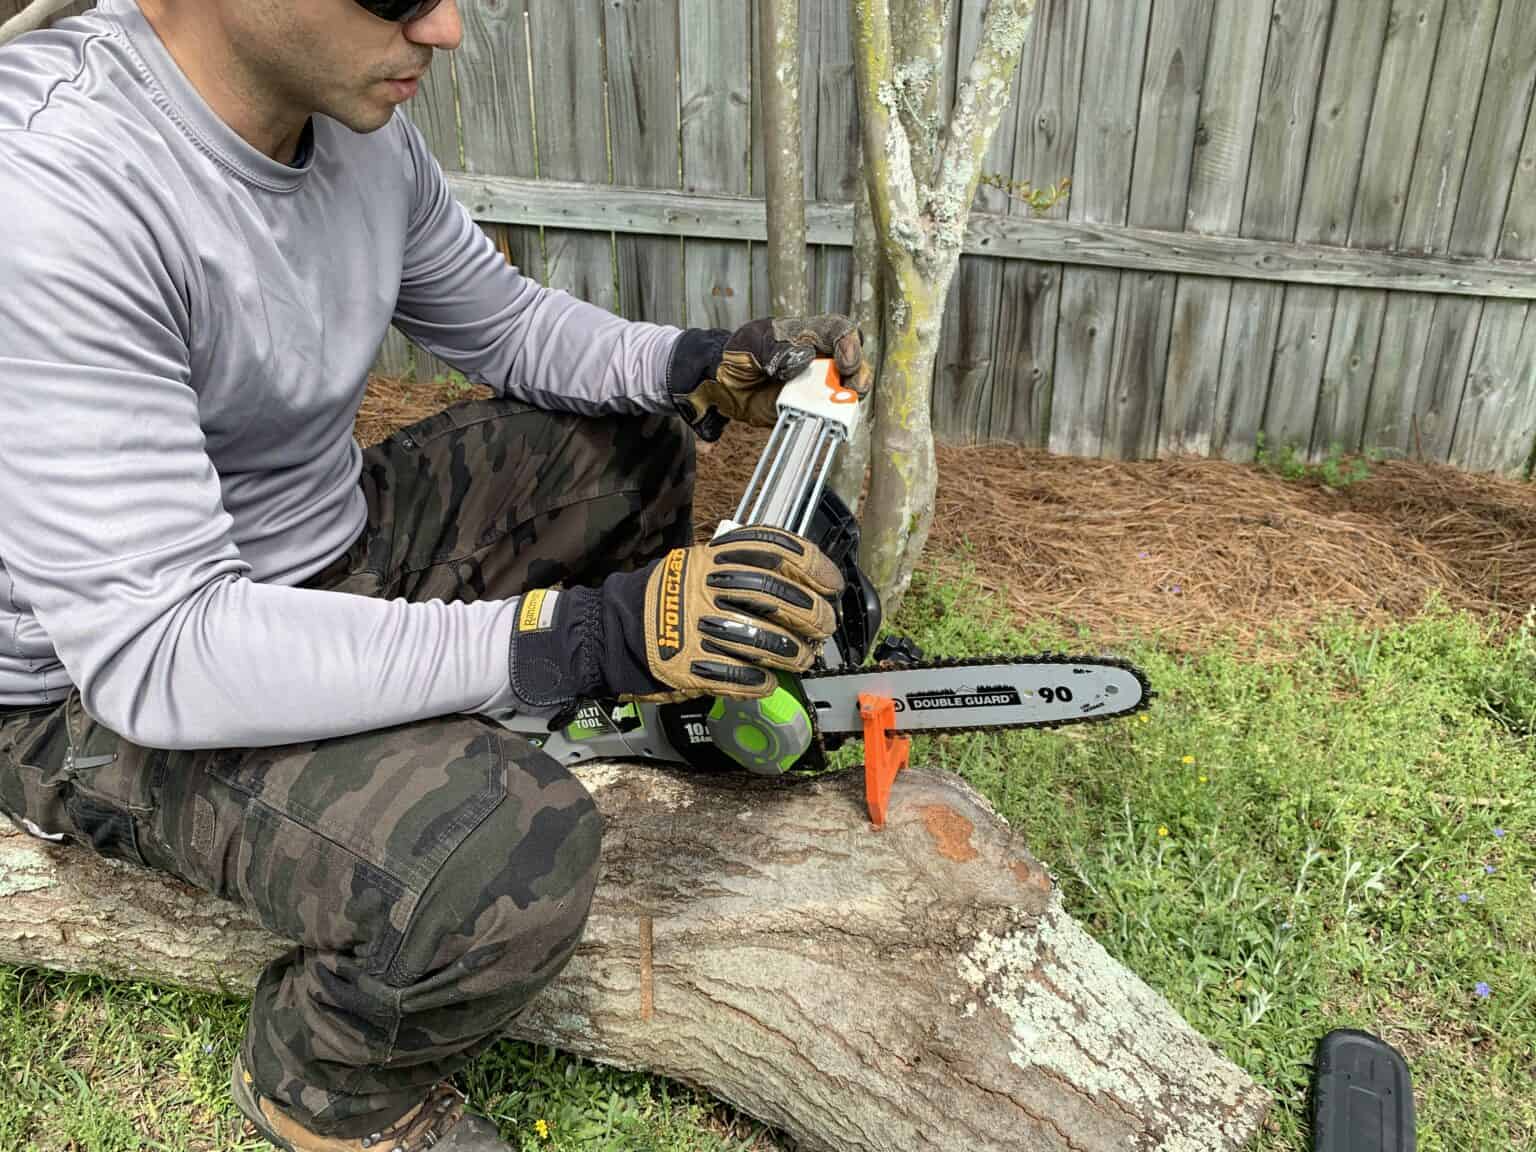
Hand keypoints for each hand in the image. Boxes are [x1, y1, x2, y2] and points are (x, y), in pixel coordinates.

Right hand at [505, 528, 843, 708]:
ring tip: (803, 658)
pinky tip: (768, 681)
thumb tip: (800, 580)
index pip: (777, 549)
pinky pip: (740, 675)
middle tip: (824, 628)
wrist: (610, 632)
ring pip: (766, 639)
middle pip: (778, 596)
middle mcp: (707, 587)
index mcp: (713, 558)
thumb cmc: (664, 600)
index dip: (814, 566)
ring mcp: (698, 626)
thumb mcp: (699, 566)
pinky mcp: (690, 664)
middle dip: (813, 615)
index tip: (832, 584)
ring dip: (794, 653)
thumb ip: (740, 567)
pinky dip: (762, 681)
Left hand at [667, 315, 872, 435]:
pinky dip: (833, 419)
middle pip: (853, 361)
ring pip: (847, 389)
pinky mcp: (809, 408)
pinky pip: (829, 414)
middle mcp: (818, 359)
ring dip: (849, 399)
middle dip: (858, 373)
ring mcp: (816, 384)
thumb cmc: (738, 354)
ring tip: (841, 407)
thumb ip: (777, 349)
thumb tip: (803, 359)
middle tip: (851, 386)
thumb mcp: (753, 344)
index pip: (839, 331)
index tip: (843, 361)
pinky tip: (828, 422)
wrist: (721, 383)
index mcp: (807, 335)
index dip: (848, 344)